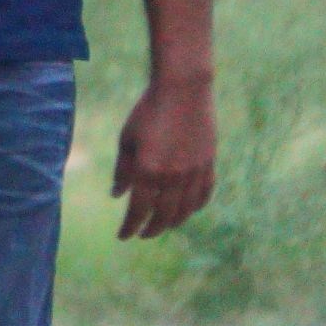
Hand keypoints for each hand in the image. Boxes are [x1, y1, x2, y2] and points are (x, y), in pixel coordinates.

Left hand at [111, 74, 215, 239]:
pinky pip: (204, 194)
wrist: (183, 89)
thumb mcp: (127, 139)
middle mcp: (172, 176)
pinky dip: (195, 206)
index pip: (138, 211)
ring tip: (163, 226)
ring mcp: (194, 172)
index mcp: (147, 171)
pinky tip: (187, 210)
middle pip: (162, 216)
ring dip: (173, 222)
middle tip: (142, 234)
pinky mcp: (209, 163)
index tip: (123, 236)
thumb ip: (122, 170)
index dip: (129, 227)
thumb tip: (116, 195)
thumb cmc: (148, 111)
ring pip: (185, 210)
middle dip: (151, 230)